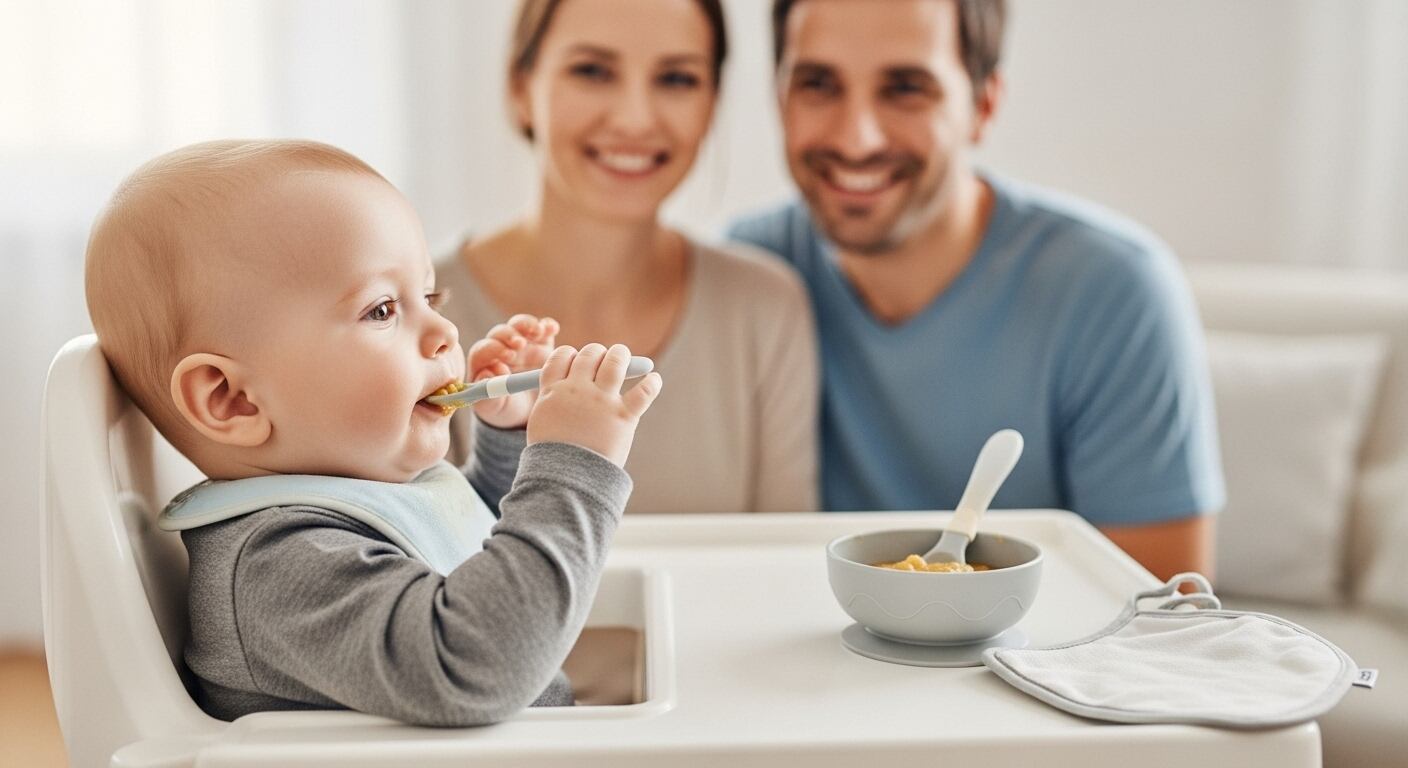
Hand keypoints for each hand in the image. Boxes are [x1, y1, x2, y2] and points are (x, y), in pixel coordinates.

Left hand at [467, 314, 560, 428]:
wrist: (531, 411)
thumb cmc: (505, 408)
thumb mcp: (496, 408)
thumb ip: (488, 396)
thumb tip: (488, 376)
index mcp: (485, 363)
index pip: (483, 350)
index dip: (493, 350)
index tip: (508, 358)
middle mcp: (501, 349)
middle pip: (500, 333)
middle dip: (510, 335)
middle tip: (521, 344)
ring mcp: (522, 344)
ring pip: (519, 325)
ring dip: (527, 324)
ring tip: (538, 331)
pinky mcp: (541, 342)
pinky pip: (543, 328)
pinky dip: (547, 325)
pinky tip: (552, 329)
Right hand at [526, 343, 661, 465]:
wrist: (566, 480)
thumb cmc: (553, 456)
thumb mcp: (542, 422)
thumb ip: (552, 400)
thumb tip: (562, 384)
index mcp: (553, 391)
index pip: (561, 356)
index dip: (571, 354)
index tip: (577, 361)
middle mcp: (577, 390)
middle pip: (589, 354)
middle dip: (597, 353)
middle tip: (604, 359)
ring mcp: (602, 401)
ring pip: (615, 362)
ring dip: (620, 356)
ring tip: (623, 358)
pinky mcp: (623, 416)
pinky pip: (644, 391)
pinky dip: (652, 383)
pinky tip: (654, 379)